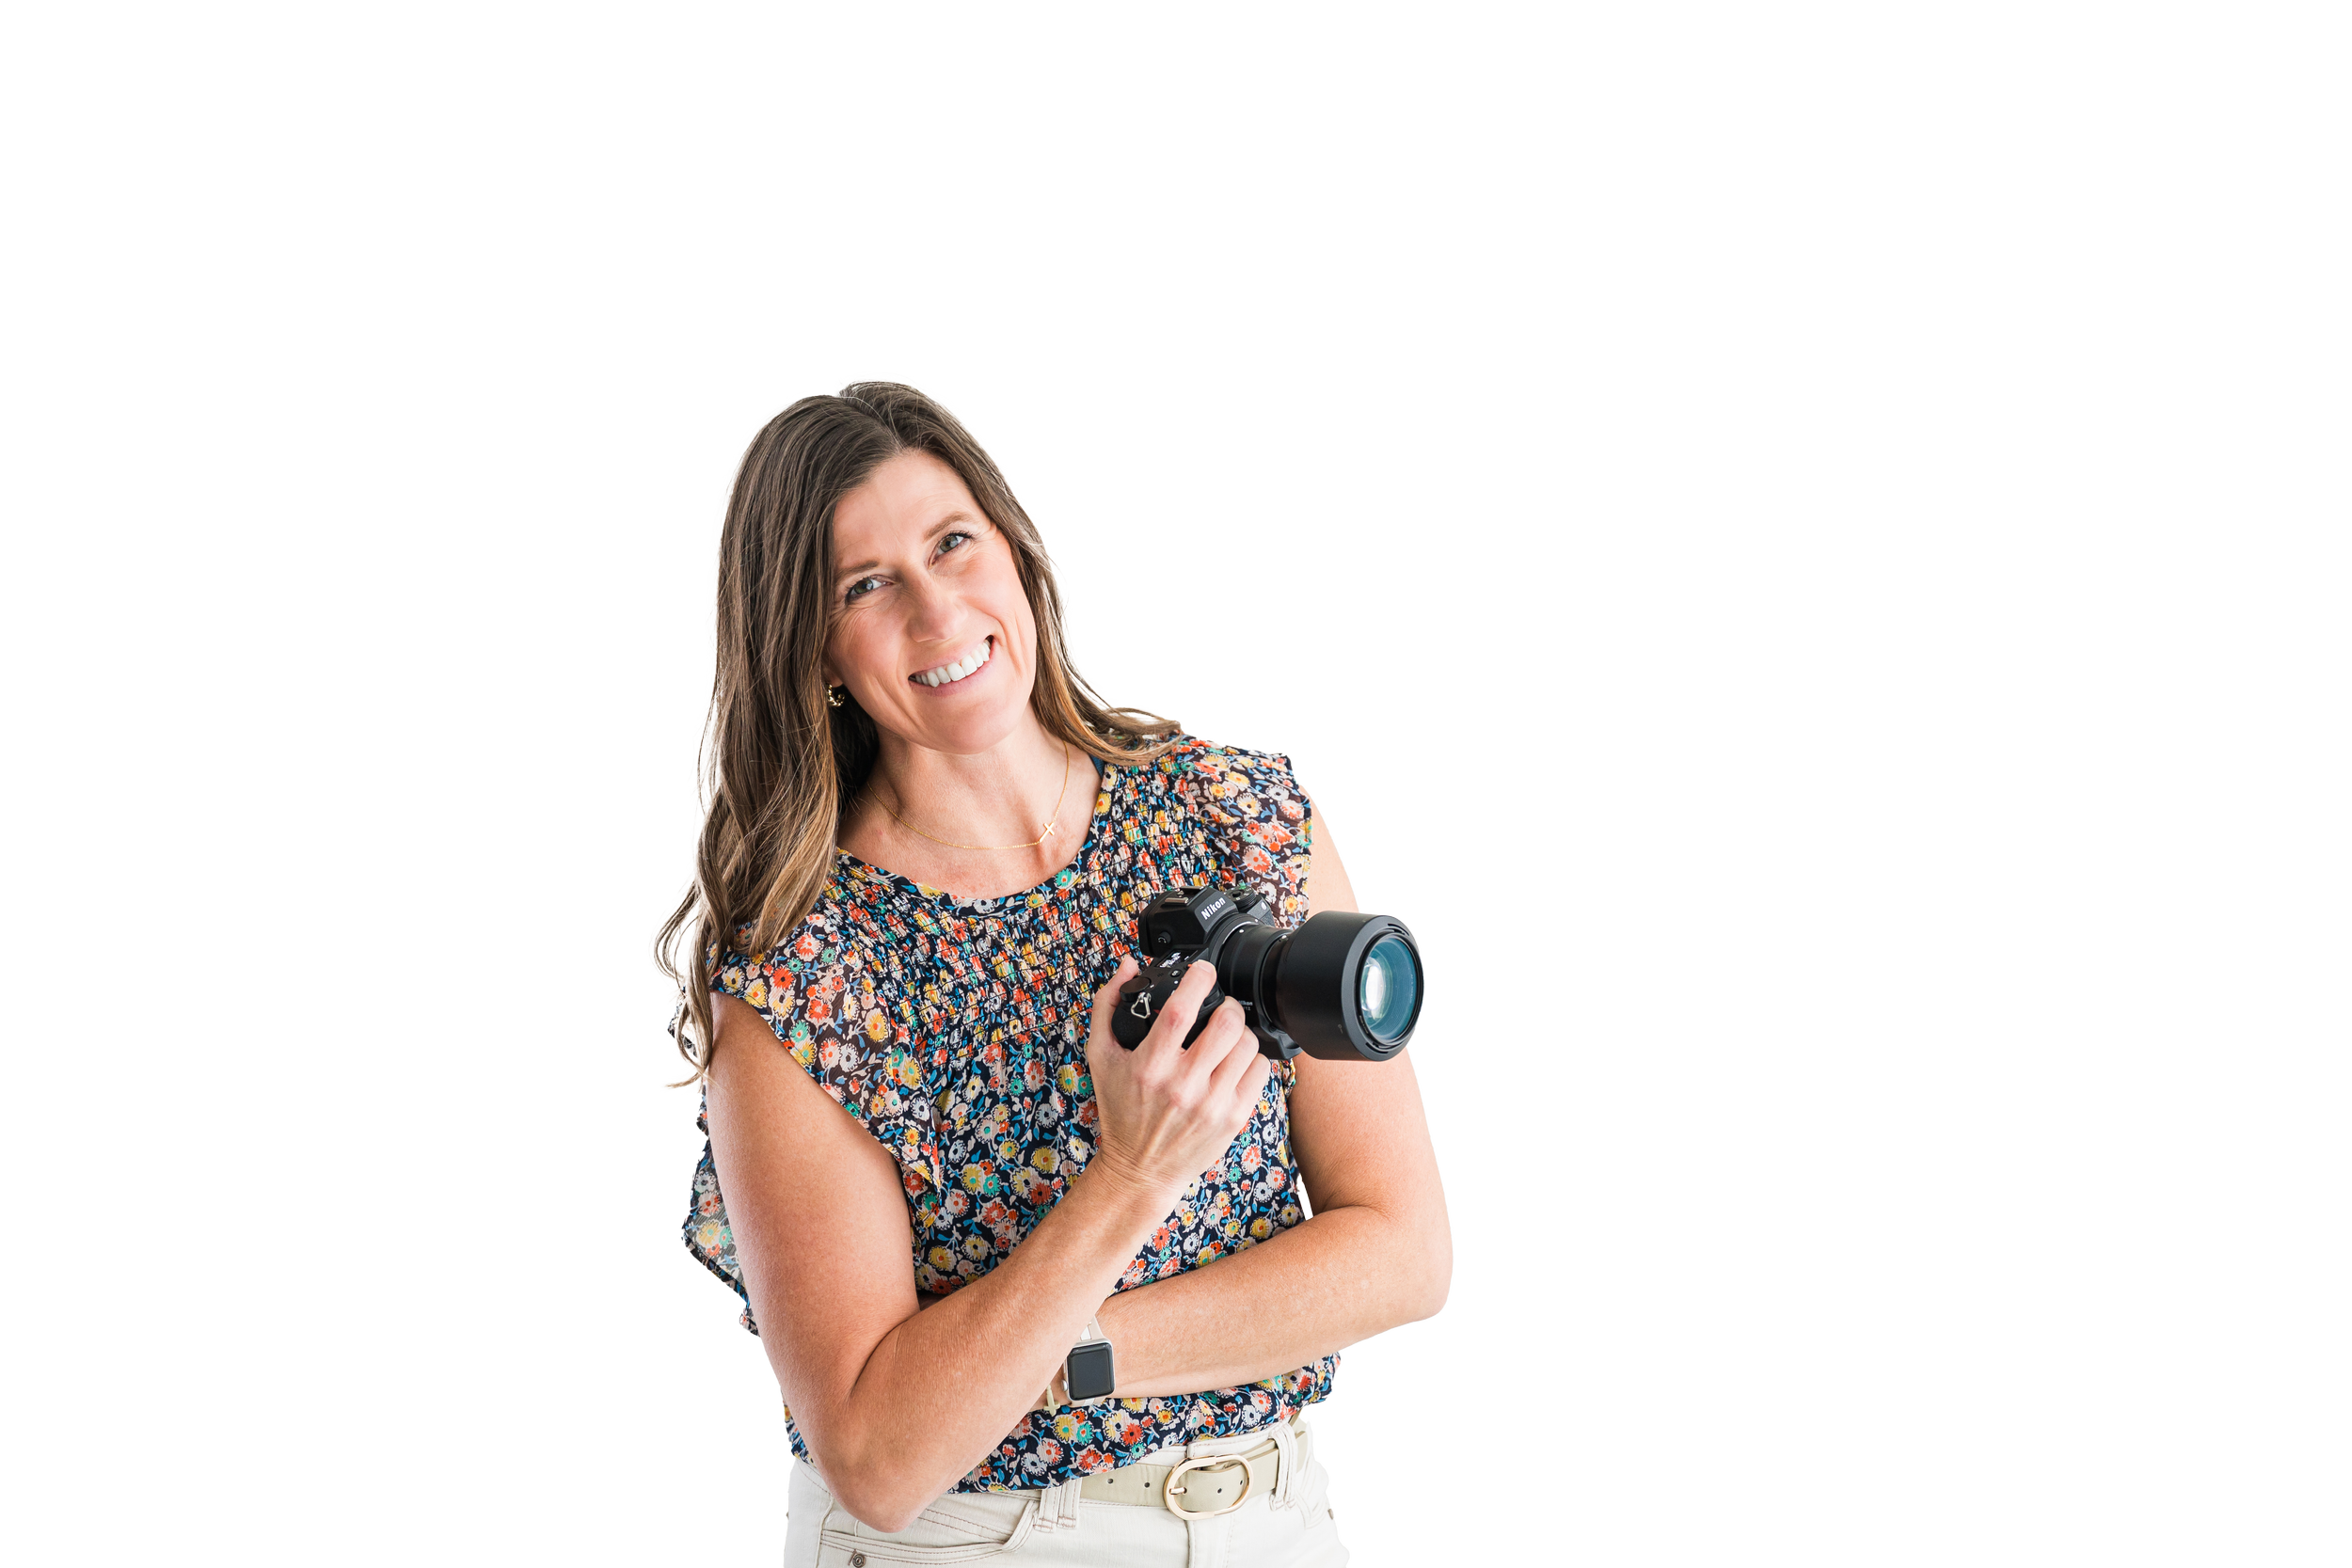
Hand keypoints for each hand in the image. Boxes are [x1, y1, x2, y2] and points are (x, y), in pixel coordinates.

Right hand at [1083, 955, 1271, 1198]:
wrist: (1140, 1170)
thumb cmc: (1120, 1112)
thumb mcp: (1101, 1058)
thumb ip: (1108, 1006)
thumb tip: (1127, 965)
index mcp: (1149, 1067)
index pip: (1180, 1011)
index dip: (1198, 981)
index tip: (1202, 971)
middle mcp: (1182, 1086)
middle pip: (1226, 1024)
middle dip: (1227, 1005)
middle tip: (1219, 1007)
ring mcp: (1212, 1104)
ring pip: (1248, 1045)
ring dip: (1240, 1031)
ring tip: (1227, 1036)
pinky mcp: (1233, 1118)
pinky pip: (1260, 1072)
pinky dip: (1251, 1059)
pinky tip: (1234, 1062)